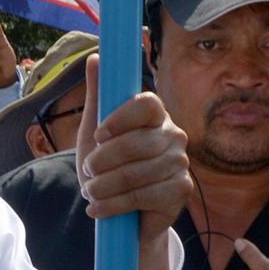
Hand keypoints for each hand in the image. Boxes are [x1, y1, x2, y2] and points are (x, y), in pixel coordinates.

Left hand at [74, 53, 193, 268]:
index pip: (147, 104)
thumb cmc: (109, 166)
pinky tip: (99, 209)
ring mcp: (181, 163)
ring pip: (140, 172)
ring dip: (106, 186)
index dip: (122, 118)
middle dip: (106, 160)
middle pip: (140, 142)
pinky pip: (146, 195)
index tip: (98, 134)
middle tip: (87, 171)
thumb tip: (95, 59)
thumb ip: (98, 97)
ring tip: (91, 193)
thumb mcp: (96, 132)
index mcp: (155, 115)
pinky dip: (115, 204)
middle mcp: (174, 135)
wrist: (121, 210)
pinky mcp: (181, 190)